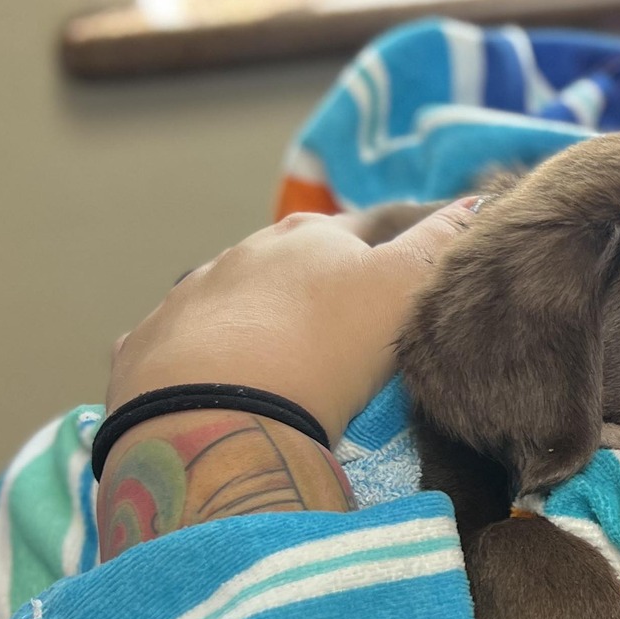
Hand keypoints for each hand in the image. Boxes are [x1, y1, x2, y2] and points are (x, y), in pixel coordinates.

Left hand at [108, 202, 478, 447]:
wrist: (218, 417)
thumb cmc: (326, 349)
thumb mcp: (402, 293)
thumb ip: (439, 246)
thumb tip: (475, 201)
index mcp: (308, 237)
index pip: (357, 234)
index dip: (379, 261)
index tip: (392, 295)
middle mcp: (241, 255)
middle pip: (285, 265)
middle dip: (307, 290)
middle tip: (334, 341)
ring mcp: (186, 299)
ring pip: (227, 301)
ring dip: (249, 322)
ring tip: (273, 367)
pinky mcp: (143, 350)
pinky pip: (174, 347)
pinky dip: (193, 361)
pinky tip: (206, 389)